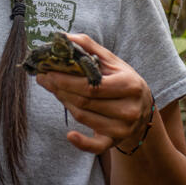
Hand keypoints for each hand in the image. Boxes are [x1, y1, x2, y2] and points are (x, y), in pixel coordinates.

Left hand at [34, 33, 153, 153]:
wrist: (142, 109)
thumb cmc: (122, 80)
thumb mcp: (112, 62)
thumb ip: (89, 47)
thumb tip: (63, 37)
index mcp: (129, 85)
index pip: (92, 85)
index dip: (66, 79)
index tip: (47, 71)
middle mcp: (129, 109)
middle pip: (85, 101)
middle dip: (60, 89)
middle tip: (43, 79)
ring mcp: (122, 127)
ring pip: (83, 116)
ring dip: (64, 102)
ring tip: (53, 90)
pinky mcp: (114, 141)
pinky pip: (96, 147)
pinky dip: (82, 142)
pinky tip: (70, 135)